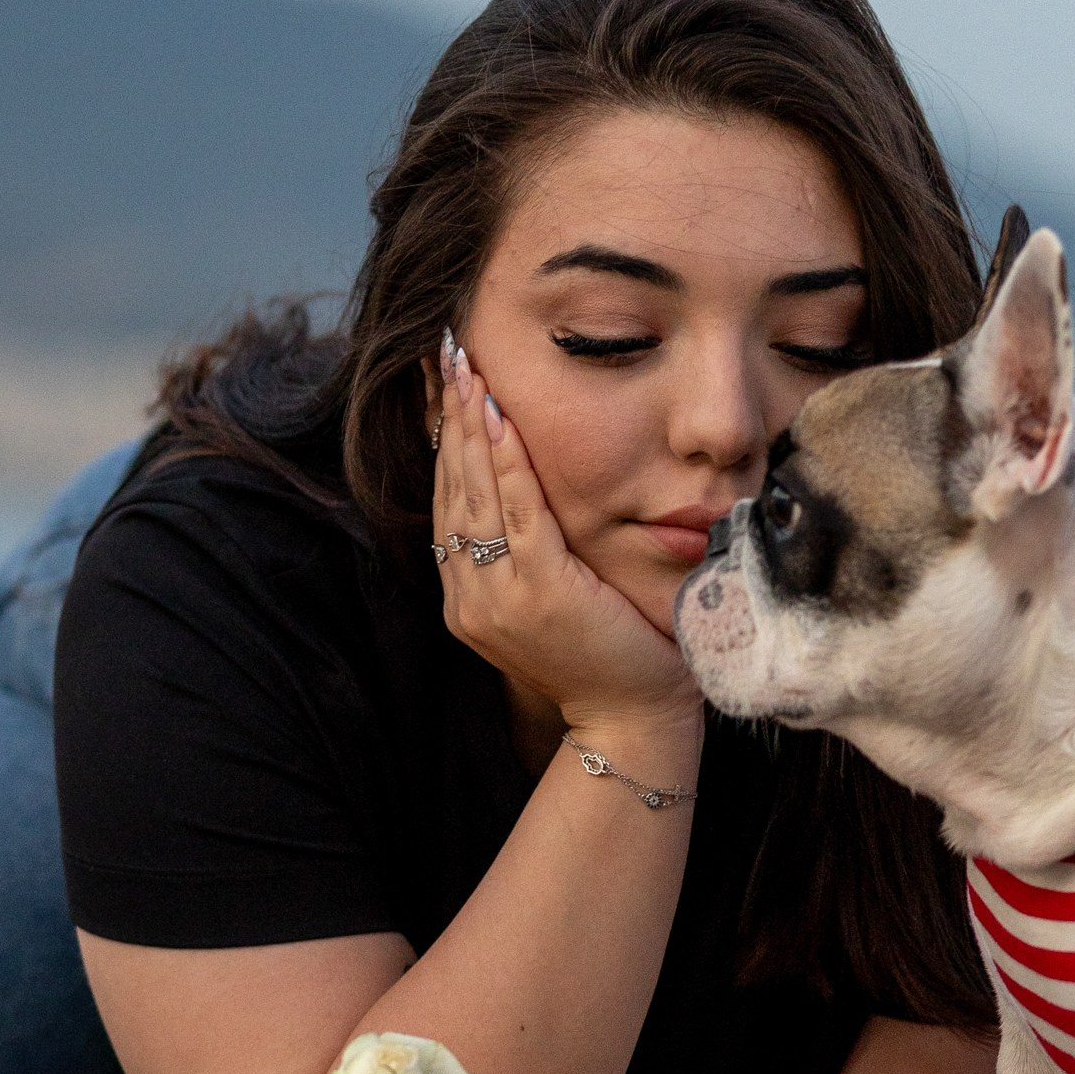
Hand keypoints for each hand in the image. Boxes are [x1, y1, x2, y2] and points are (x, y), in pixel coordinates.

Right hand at [430, 339, 697, 735]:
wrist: (633, 719)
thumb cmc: (608, 656)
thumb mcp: (554, 601)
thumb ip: (527, 557)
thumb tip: (522, 494)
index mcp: (467, 601)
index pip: (447, 504)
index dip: (443, 442)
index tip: (441, 386)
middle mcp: (470, 599)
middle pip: (451, 490)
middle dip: (447, 418)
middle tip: (444, 355)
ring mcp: (498, 598)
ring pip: (475, 495)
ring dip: (470, 426)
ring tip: (466, 369)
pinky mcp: (540, 592)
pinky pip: (518, 513)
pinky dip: (508, 461)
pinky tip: (502, 418)